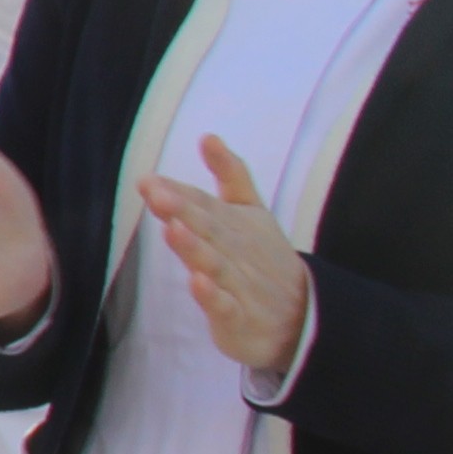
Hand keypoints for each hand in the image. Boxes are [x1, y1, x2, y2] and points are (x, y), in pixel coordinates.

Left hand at [140, 134, 312, 376]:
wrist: (303, 315)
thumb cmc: (262, 258)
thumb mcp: (250, 212)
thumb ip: (229, 175)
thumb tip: (207, 135)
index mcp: (234, 224)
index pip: (204, 204)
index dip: (179, 192)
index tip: (148, 181)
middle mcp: (236, 250)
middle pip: (209, 228)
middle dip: (183, 210)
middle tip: (156, 193)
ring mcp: (240, 284)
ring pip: (215, 264)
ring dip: (194, 247)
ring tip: (173, 229)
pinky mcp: (240, 317)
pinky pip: (225, 306)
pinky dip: (212, 296)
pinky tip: (198, 282)